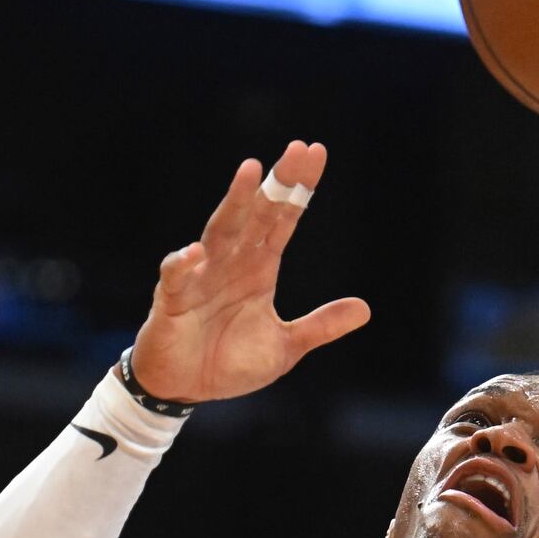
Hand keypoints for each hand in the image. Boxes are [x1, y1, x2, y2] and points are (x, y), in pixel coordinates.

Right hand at [128, 141, 371, 404]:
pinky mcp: (173, 300)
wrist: (187, 388)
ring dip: (234, 203)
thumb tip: (365, 309)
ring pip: (220, 232)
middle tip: (298, 149)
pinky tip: (195, 253)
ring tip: (249, 173)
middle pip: (257, 214)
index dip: (299, 188)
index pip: (283, 219)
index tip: (316, 152)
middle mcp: (232, 263)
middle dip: (276, 183)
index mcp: (259, 268)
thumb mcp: (285, 346)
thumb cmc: (230, 362)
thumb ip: (321, 326)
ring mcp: (201, 277)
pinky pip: (177, 277)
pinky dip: (184, 265)